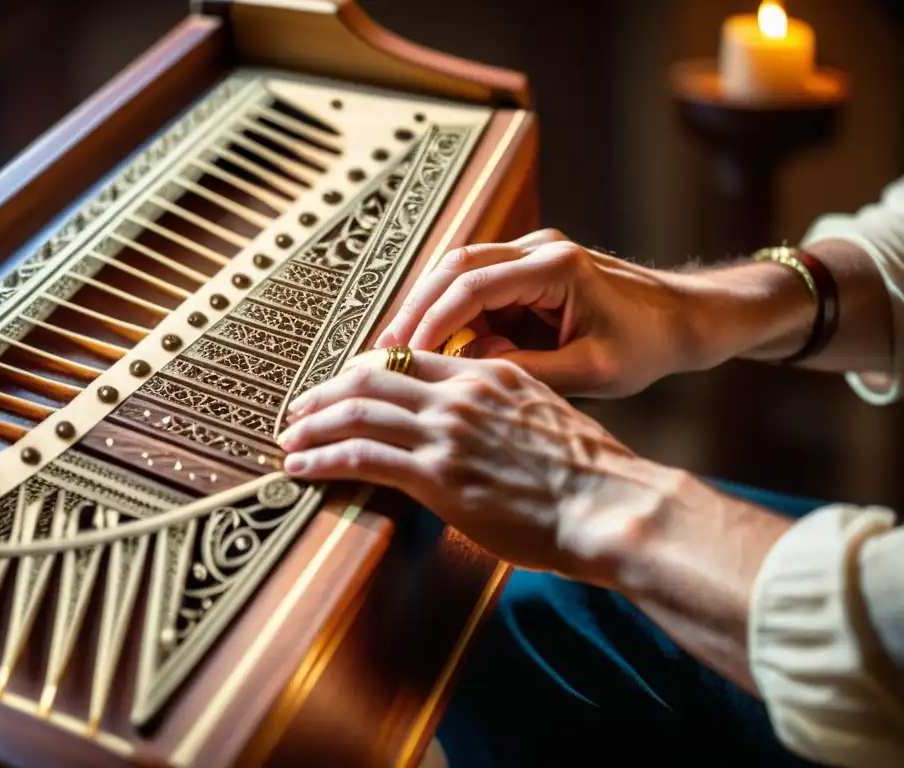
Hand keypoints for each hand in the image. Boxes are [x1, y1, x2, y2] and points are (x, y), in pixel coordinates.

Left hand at [277, 350, 684, 582]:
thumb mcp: (547, 418)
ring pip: (357, 412)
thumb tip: (480, 427)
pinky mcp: (436, 475)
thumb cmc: (590, 473)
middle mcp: (461, 393)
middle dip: (326, 392)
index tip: (344, 386)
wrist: (609, 504)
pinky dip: (322, 459)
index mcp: (489, 373)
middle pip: (372, 376)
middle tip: (300, 409)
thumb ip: (504, 410)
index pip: (410, 359)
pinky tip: (300, 468)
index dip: (366, 371)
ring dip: (313, 425)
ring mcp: (446, 431)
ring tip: (288, 438)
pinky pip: (360, 457)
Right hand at [377, 229, 705, 396]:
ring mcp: (531, 253)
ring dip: (427, 307)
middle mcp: (539, 248)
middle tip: (383, 350)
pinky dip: (451, 312)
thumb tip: (469, 363)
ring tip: (398, 350)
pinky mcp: (528, 269)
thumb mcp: (593, 373)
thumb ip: (529, 369)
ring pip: (458, 270)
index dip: (432, 321)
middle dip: (415, 308)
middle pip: (454, 266)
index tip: (404, 355)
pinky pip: (476, 284)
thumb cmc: (647, 345)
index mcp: (557, 267)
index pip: (473, 286)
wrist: (682, 318)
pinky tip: (434, 345)